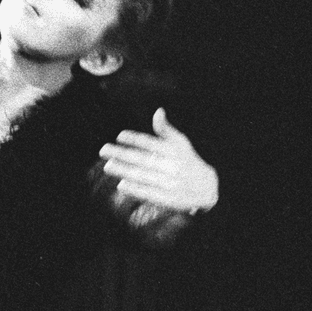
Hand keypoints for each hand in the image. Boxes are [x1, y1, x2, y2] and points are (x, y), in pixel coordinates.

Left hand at [99, 108, 217, 212]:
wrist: (207, 188)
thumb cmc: (188, 161)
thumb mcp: (181, 143)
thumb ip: (166, 130)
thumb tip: (158, 111)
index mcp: (175, 151)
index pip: (153, 143)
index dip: (136, 139)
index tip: (120, 136)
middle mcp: (173, 166)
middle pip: (143, 159)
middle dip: (122, 154)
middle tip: (104, 150)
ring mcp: (171, 183)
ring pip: (144, 175)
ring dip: (124, 170)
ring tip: (108, 165)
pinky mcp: (169, 199)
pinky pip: (149, 193)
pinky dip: (135, 189)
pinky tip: (121, 185)